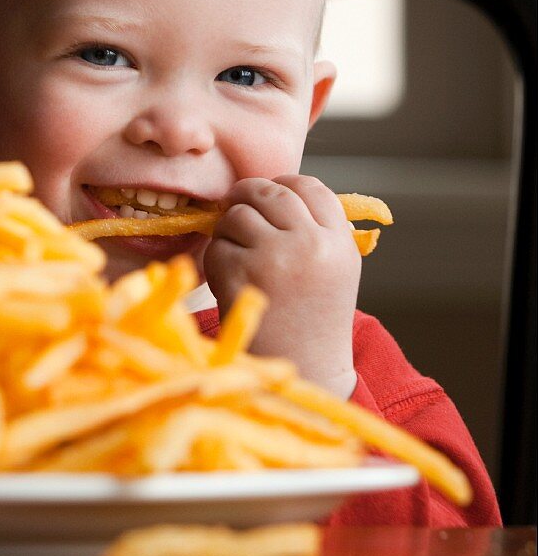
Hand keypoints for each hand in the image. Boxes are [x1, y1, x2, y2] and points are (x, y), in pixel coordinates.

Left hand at [203, 175, 360, 397]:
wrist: (305, 370)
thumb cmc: (314, 318)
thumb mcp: (334, 269)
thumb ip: (314, 229)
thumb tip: (273, 189)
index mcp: (338, 242)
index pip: (310, 187)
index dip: (285, 185)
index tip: (271, 194)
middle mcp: (310, 244)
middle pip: (268, 192)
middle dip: (246, 195)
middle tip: (237, 206)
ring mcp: (274, 257)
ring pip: (237, 215)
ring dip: (229, 230)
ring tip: (239, 254)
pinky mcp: (240, 273)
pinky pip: (216, 246)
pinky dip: (216, 259)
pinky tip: (230, 279)